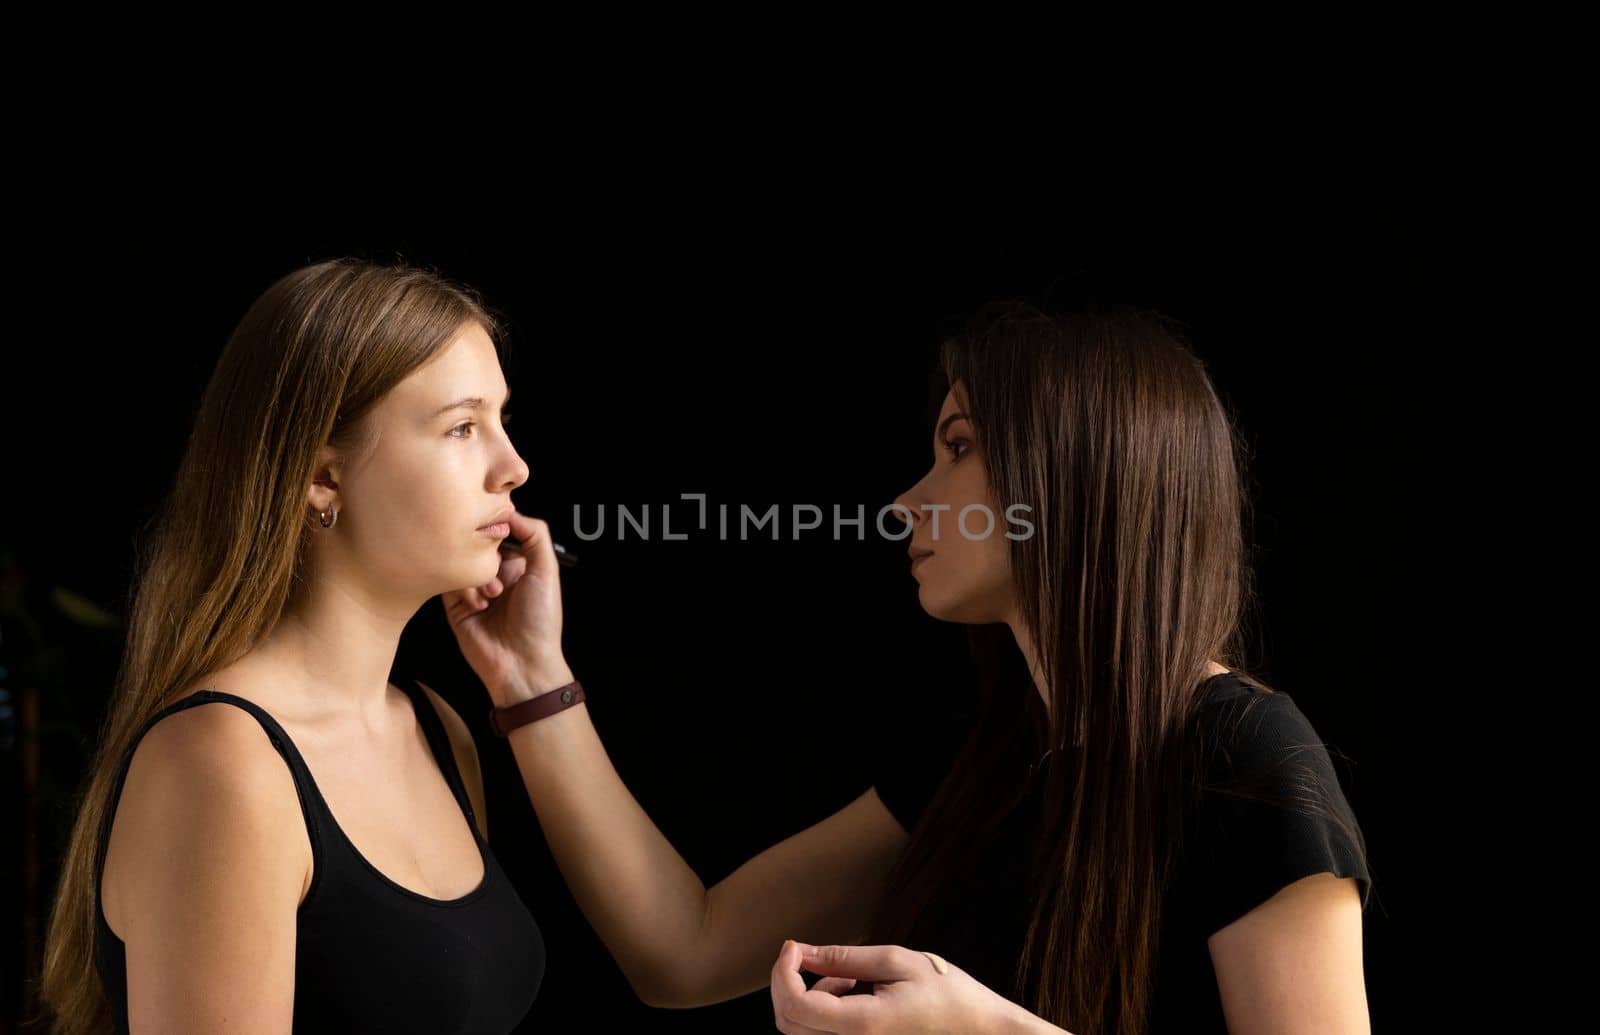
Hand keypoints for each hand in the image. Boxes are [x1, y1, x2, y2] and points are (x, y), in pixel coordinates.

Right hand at [440, 509, 568, 703]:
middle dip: (485, 554)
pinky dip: (463, 590)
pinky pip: (448, 584)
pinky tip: (479, 606)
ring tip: (493, 596)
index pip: (499, 533)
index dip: (496, 529)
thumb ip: (535, 534)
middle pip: (476, 546)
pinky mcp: (456, 607)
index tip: (495, 530)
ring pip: (461, 563)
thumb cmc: (540, 620)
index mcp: (518, 565)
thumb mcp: (547, 570)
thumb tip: (511, 510)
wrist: (523, 663)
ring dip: (476, 576)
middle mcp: (495, 576)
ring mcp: (474, 591)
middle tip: (498, 571)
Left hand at [770, 938, 1017, 1033]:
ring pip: (802, 1031)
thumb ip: (844, 958)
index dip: (782, 972)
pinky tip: (854, 996)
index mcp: (864, 1026)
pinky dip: (823, 1012)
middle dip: (789, 984)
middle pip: (789, 1023)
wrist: (981, 1032)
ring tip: (849, 980)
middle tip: (811, 956)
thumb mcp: (897, 962)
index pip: (796, 1006)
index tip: (794, 945)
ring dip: (809, 998)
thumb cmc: (948, 994)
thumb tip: (801, 952)